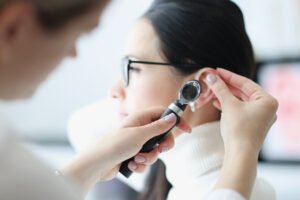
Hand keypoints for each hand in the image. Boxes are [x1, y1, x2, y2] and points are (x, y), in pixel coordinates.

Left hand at [61, 107, 190, 195]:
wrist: (97, 165)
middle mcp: (140, 129)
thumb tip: (172, 117)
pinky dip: (141, 164)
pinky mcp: (134, 155)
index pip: (163, 114)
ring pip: (155, 150)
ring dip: (149, 157)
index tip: (186, 129)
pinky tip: (131, 165)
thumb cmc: (114, 145)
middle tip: (159, 149)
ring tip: (137, 159)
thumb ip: (158, 127)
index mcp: (140, 119)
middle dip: (162, 146)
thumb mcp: (139, 135)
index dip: (176, 120)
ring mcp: (137, 143)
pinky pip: (146, 160)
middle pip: (162, 135)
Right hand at [205, 68, 277, 198]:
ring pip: (240, 100)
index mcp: (267, 100)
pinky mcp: (252, 124)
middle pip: (243, 91)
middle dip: (226, 86)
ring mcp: (260, 116)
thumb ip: (220, 88)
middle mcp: (267, 108)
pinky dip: (229, 105)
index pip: (245, 83)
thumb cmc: (239, 129)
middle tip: (213, 79)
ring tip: (212, 90)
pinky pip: (240, 109)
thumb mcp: (229, 105)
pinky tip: (217, 102)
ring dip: (225, 95)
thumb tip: (211, 76)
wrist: (240, 154)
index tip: (216, 71)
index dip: (229, 76)